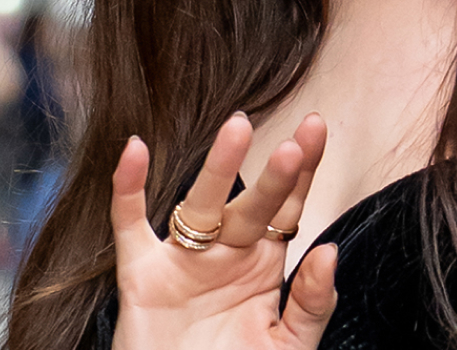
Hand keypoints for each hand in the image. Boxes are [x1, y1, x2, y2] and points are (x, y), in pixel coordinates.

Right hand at [110, 112, 335, 349]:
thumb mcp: (286, 349)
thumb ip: (311, 304)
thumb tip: (329, 252)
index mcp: (262, 264)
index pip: (286, 209)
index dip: (303, 172)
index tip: (315, 130)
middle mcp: (225, 253)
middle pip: (253, 204)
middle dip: (274, 175)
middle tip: (293, 144)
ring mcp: (183, 260)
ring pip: (202, 203)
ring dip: (219, 167)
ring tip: (238, 128)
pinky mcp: (141, 277)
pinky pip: (130, 225)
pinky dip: (127, 188)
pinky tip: (136, 150)